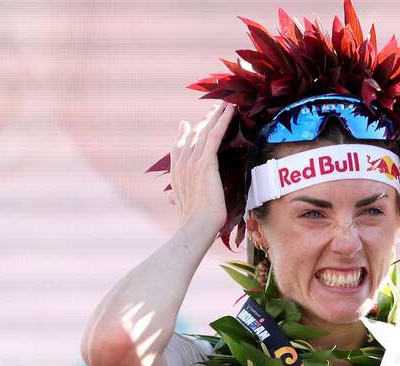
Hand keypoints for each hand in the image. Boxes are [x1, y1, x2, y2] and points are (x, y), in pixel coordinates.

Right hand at [168, 101, 234, 233]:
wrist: (196, 227)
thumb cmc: (192, 223)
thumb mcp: (182, 207)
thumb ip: (176, 198)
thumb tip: (169, 199)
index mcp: (176, 174)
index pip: (179, 148)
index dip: (184, 135)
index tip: (186, 124)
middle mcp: (182, 164)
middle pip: (193, 135)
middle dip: (204, 121)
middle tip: (213, 109)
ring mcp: (193, 161)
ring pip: (205, 131)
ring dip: (215, 116)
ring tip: (224, 105)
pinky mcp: (206, 162)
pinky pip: (215, 135)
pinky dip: (222, 121)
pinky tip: (230, 110)